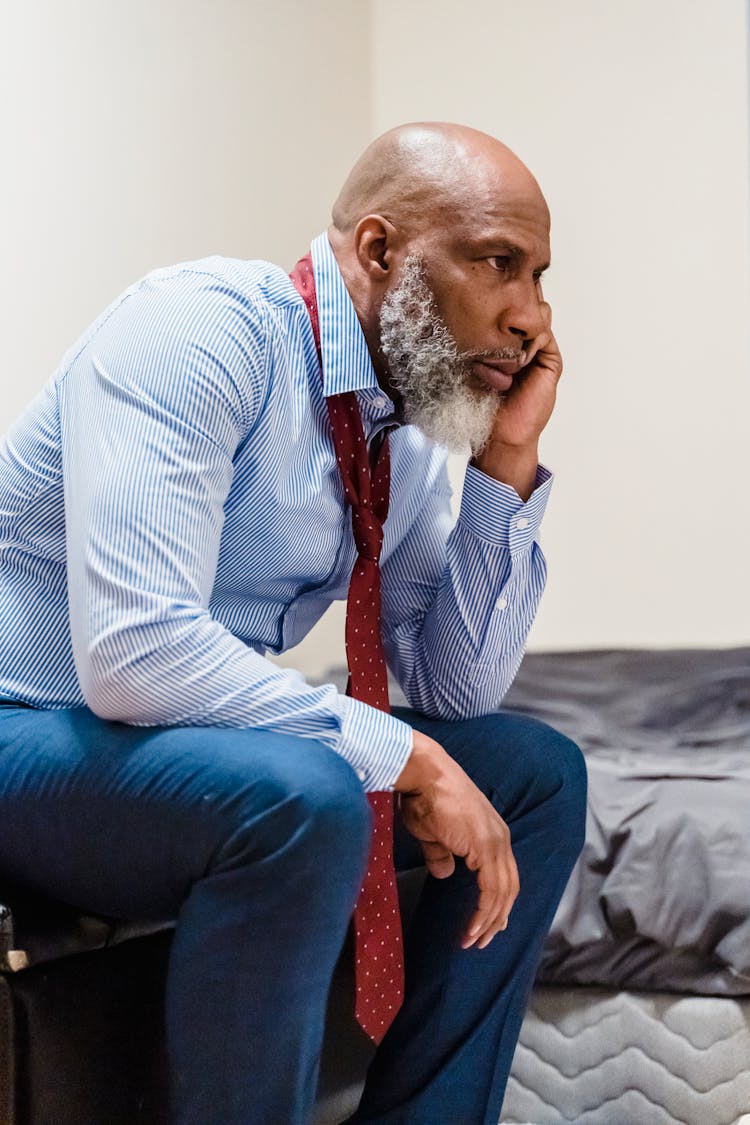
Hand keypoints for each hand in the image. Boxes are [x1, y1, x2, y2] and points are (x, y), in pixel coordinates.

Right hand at [394, 729, 519, 948]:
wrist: (423, 773)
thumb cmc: (424, 796)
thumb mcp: (433, 833)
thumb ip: (441, 854)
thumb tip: (444, 873)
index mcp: (492, 833)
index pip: (504, 876)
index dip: (498, 903)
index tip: (488, 925)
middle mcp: (500, 838)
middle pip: (509, 889)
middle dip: (496, 919)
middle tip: (482, 942)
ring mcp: (495, 841)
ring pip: (502, 893)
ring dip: (488, 922)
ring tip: (473, 941)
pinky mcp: (485, 847)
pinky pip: (491, 890)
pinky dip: (483, 913)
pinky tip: (471, 928)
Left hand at [473, 291, 561, 498]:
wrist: (498, 433)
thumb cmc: (481, 401)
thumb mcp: (470, 362)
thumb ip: (473, 339)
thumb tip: (456, 309)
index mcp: (506, 338)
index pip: (508, 305)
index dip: (499, 297)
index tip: (481, 298)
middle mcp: (524, 340)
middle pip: (526, 303)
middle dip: (510, 307)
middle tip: (490, 321)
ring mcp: (539, 348)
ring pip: (537, 315)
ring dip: (516, 330)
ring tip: (500, 356)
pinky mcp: (550, 360)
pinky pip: (543, 336)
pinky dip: (527, 346)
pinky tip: (516, 365)